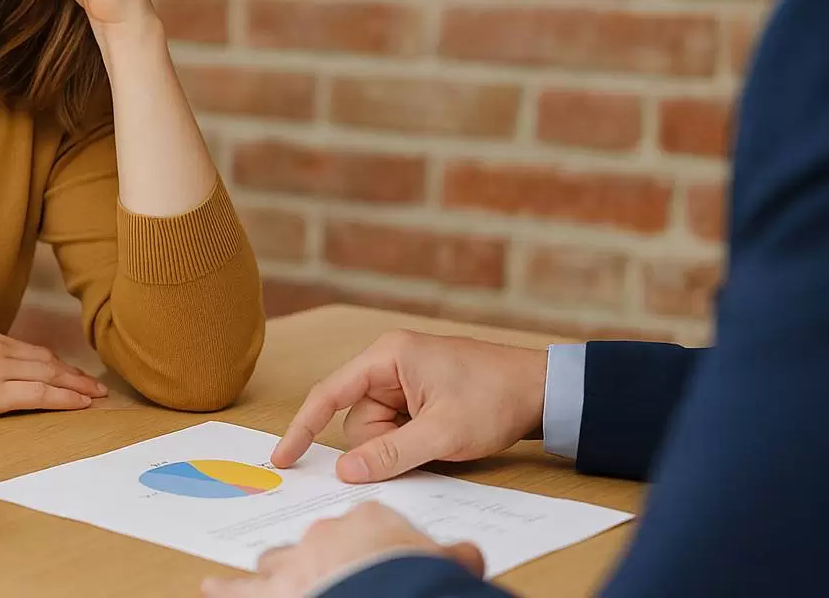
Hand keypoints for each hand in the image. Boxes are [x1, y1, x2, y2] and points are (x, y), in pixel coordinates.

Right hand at [0, 325, 107, 423]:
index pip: (24, 348)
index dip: (50, 361)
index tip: (66, 369)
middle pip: (44, 359)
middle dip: (72, 372)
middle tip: (93, 383)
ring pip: (48, 374)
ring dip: (76, 385)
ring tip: (95, 395)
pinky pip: (39, 394)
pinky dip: (64, 398)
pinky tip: (79, 403)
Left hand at [201, 503, 483, 597]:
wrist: (390, 595)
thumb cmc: (417, 580)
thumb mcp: (445, 564)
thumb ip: (452, 556)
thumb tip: (468, 556)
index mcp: (368, 520)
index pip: (365, 529)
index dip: (371, 551)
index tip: (377, 565)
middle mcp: (326, 533)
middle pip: (318, 543)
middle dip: (323, 561)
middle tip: (334, 581)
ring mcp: (297, 560)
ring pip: (278, 561)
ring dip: (277, 575)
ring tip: (278, 586)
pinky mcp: (273, 592)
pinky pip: (239, 590)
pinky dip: (224, 591)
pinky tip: (210, 589)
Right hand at [272, 330, 545, 482]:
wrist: (544, 391)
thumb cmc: (495, 397)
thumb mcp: (442, 434)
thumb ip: (390, 453)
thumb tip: (345, 471)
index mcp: (388, 356)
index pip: (329, 394)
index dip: (303, 427)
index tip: (284, 457)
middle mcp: (389, 363)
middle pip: (357, 421)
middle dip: (382, 445)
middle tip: (427, 445)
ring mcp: (403, 380)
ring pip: (377, 431)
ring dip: (401, 446)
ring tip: (442, 438)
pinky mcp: (417, 395)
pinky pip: (396, 429)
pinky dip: (412, 443)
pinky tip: (442, 437)